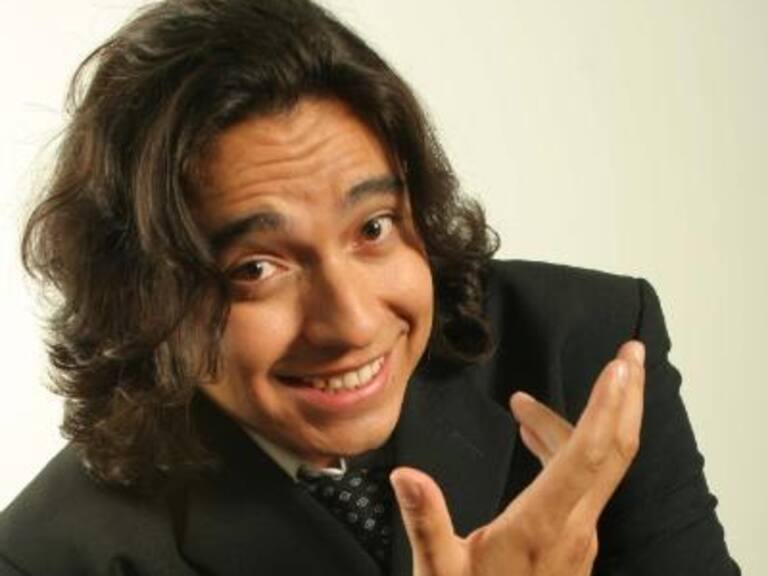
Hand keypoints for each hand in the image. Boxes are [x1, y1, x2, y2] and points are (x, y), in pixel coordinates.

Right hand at [390, 341, 645, 575]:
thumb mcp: (440, 573)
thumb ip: (426, 523)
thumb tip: (405, 474)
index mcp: (542, 526)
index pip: (586, 456)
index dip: (605, 407)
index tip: (620, 367)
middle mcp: (574, 526)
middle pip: (615, 451)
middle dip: (626, 398)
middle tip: (632, 353)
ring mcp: (580, 533)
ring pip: (597, 464)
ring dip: (582, 421)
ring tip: (526, 403)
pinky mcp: (574, 538)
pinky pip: (581, 480)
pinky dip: (563, 447)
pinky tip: (532, 434)